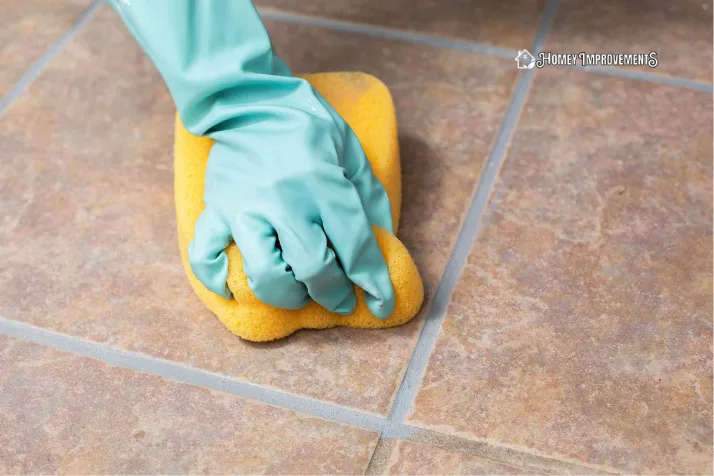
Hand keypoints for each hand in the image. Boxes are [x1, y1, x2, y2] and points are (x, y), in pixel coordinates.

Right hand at [187, 79, 395, 318]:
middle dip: (334, 295)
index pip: (356, 247)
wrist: (250, 99)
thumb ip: (369, 197)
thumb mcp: (351, 151)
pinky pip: (205, 255)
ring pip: (264, 274)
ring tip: (298, 292)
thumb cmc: (308, 126)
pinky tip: (234, 290)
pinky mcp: (216, 209)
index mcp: (325, 183)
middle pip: (313, 269)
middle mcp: (286, 200)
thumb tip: (382, 243)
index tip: (382, 304)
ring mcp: (245, 207)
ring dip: (287, 296)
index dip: (374, 283)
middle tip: (341, 300)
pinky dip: (217, 280)